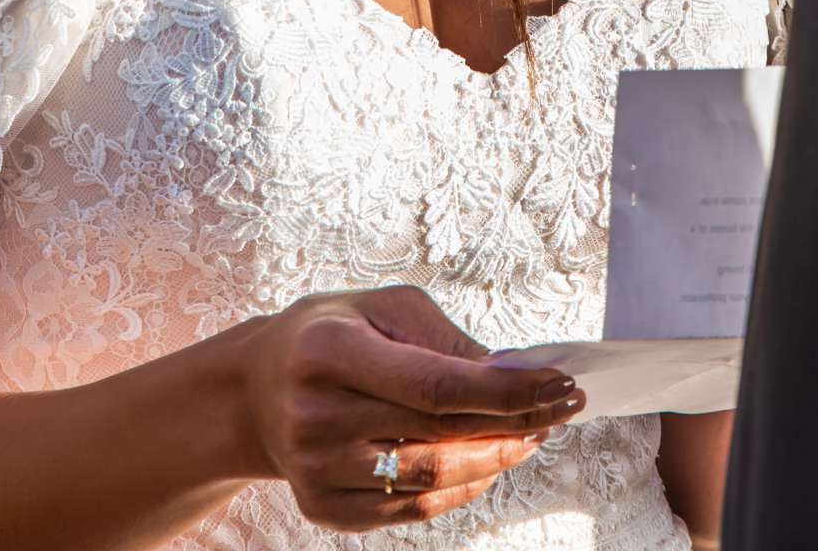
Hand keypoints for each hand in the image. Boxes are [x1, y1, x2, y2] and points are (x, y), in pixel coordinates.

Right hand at [240, 286, 585, 529]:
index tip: (559, 384)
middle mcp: (316, 416)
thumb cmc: (334, 335)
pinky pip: (410, 509)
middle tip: (559, 407)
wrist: (258, 390)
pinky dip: (459, 489)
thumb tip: (512, 377)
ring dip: (494, 460)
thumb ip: (447, 342)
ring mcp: (317, 470)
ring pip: (430, 480)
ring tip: (528, 434)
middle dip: (514, 423)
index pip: (434, 385)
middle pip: (439, 436)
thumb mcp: (385, 308)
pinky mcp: (323, 508)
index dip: (505, 392)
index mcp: (330, 351)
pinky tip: (486, 463)